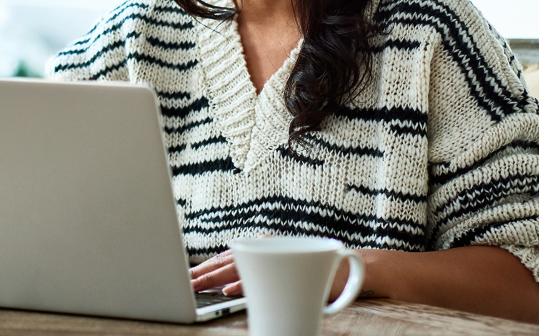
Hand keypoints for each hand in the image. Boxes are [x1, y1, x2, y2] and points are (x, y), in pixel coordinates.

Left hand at [190, 248, 362, 299]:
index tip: (188, 277)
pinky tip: (227, 292)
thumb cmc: (315, 274)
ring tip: (195, 287)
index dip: (206, 268)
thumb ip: (255, 276)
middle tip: (184, 283)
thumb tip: (225, 287)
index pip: (227, 257)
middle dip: (203, 274)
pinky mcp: (291, 268)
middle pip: (227, 261)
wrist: (354, 268)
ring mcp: (278, 255)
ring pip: (239, 269)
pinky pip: (263, 278)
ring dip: (214, 280)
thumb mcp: (280, 273)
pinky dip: (242, 286)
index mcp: (262, 245)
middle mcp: (267, 245)